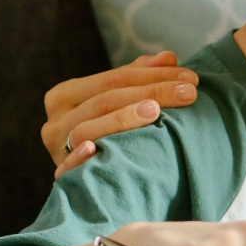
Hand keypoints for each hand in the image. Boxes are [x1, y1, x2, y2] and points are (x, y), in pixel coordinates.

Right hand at [43, 51, 197, 175]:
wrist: (96, 187)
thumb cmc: (110, 134)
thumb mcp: (120, 102)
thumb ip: (139, 78)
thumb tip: (168, 57)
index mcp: (65, 95)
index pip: (113, 78)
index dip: (153, 75)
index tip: (190, 78)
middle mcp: (56, 121)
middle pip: (105, 100)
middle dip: (151, 92)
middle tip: (189, 93)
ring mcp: (57, 149)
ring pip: (88, 128)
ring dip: (122, 118)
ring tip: (156, 111)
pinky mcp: (62, 176)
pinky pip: (68, 167)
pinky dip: (80, 157)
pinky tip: (97, 149)